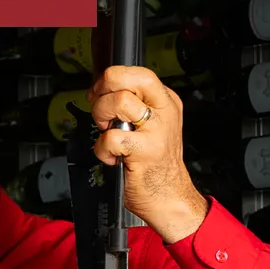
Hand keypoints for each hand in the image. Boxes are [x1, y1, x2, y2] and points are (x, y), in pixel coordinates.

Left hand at [88, 65, 208, 244]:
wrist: (170, 197)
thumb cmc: (154, 164)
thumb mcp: (149, 126)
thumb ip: (131, 106)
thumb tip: (100, 91)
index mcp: (165, 100)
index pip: (135, 72)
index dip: (108, 81)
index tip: (99, 95)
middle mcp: (163, 111)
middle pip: (126, 78)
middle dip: (102, 92)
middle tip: (103, 114)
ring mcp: (156, 130)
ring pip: (118, 102)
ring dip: (101, 118)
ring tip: (108, 134)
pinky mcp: (146, 151)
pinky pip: (111, 138)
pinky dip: (102, 149)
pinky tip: (112, 158)